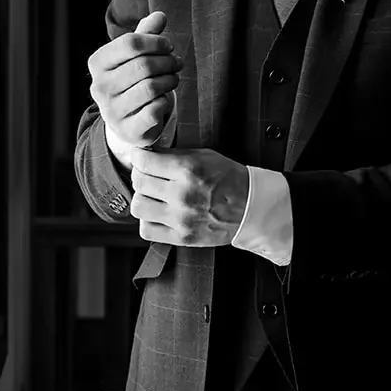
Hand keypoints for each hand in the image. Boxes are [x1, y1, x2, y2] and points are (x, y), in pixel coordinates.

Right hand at [87, 11, 180, 148]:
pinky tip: (164, 98)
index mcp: (97, 63)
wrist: (125, 121)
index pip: (130, 43)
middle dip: (167, 61)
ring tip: (173, 78)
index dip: (156, 41)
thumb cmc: (131, 80)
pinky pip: (155, 109)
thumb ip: (146, 34)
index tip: (168, 46)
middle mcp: (99, 87)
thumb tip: (160, 16)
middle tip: (176, 63)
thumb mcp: (134, 55)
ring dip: (170, 80)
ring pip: (151, 87)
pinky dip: (165, 101)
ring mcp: (111, 110)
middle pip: (143, 65)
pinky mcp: (128, 129)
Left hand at [129, 147, 250, 246]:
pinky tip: (157, 214)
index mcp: (189, 170)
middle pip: (139, 183)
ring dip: (143, 198)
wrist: (252, 208)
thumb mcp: (205, 156)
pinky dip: (148, 221)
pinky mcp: (182, 237)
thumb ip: (175, 154)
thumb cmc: (230, 180)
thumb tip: (149, 153)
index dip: (139, 157)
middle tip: (148, 175)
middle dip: (140, 175)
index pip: (144, 161)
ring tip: (152, 195)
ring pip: (138, 207)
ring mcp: (181, 218)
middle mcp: (182, 194)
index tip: (140, 157)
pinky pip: (147, 230)